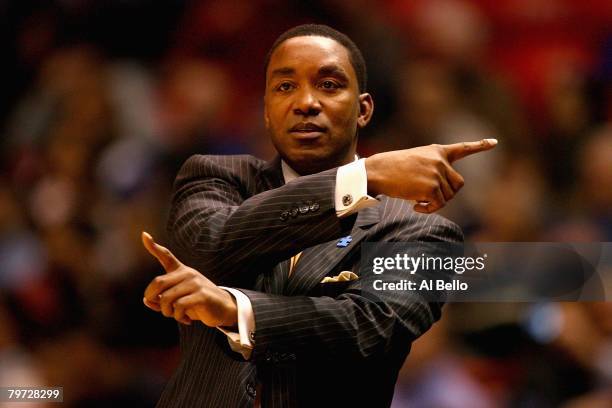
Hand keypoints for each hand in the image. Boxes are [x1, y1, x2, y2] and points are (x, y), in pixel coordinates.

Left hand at [141, 232, 237, 327]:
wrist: (223, 309)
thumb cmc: (197, 304)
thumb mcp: (177, 301)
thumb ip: (161, 300)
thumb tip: (147, 301)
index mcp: (181, 271)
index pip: (166, 256)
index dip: (153, 246)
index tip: (144, 235)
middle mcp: (187, 273)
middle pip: (158, 282)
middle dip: (152, 298)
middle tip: (160, 308)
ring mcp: (195, 282)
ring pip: (167, 298)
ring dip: (167, 312)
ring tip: (175, 315)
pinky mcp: (201, 294)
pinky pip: (179, 306)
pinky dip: (178, 316)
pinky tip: (186, 319)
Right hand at [365, 139, 496, 212]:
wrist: (378, 171)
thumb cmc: (392, 168)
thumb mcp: (416, 161)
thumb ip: (433, 169)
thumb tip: (443, 193)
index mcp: (437, 151)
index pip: (462, 148)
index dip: (479, 146)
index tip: (494, 142)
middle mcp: (440, 160)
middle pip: (458, 184)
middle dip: (447, 193)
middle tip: (429, 197)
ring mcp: (437, 173)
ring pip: (449, 196)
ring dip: (435, 202)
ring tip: (417, 200)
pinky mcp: (432, 187)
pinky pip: (439, 205)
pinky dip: (428, 209)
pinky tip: (415, 206)